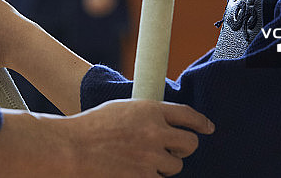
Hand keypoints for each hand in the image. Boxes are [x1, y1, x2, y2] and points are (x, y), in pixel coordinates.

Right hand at [61, 99, 213, 176]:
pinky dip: (152, 176)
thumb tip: (166, 123)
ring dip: (165, 165)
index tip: (208, 128)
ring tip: (145, 160)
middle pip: (190, 143)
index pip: (187, 115)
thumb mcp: (123, 109)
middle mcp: (155, 132)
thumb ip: (147, 114)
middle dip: (185, 148)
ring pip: (176, 166)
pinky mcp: (144, 177)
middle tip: (174, 150)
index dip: (201, 122)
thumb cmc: (93, 127)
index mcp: (150, 109)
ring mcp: (150, 157)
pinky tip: (137, 170)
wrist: (73, 148)